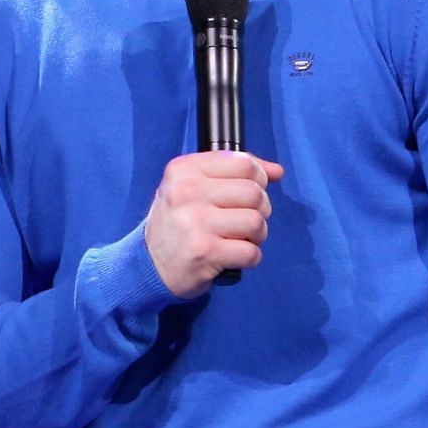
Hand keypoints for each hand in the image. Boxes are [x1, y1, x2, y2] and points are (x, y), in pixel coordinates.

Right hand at [144, 151, 285, 298]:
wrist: (150, 263)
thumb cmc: (177, 222)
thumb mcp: (192, 185)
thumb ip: (233, 172)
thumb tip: (276, 171)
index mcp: (183, 170)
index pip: (245, 163)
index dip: (257, 179)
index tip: (246, 194)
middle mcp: (186, 192)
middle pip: (255, 193)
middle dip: (259, 210)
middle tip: (242, 220)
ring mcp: (194, 222)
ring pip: (256, 222)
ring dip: (256, 235)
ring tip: (238, 238)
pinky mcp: (204, 252)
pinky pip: (251, 252)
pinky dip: (249, 257)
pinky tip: (232, 256)